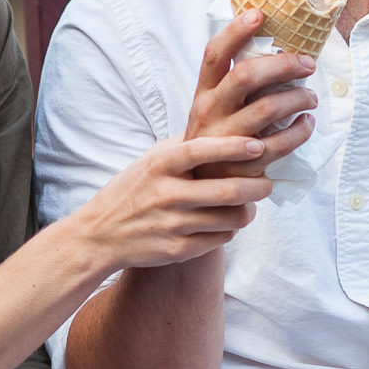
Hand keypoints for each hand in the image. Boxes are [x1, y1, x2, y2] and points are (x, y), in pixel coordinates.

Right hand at [66, 134, 279, 270]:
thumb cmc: (132, 191)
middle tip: (268, 183)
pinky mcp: (178, 250)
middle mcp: (166, 193)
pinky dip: (231, 229)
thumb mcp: (150, 160)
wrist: (100, 236)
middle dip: (258, 186)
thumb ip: (183, 144)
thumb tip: (222, 118)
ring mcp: (173, 224)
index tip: (258, 144)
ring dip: (248, 210)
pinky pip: (221, 239)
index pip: (202, 150)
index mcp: (160, 165)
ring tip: (250, 203)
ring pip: (231, 218)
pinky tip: (228, 222)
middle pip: (227, 190)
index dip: (233, 147)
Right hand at [184, 11, 316, 178]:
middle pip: (246, 76)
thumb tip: (276, 50)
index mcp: (203, 93)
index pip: (214, 54)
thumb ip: (236, 84)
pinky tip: (307, 123)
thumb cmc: (218, 137)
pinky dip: (301, 130)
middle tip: (308, 63)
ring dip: (298, 98)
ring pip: (268, 107)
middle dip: (283, 64)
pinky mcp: (244, 164)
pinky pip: (281, 142)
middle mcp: (209, 112)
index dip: (235, 31)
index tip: (259, 13)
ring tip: (312, 97)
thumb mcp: (215, 109)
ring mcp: (225, 139)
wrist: (202, 187)